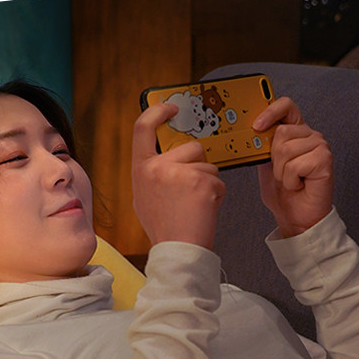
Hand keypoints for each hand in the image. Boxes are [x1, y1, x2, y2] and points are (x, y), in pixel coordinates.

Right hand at [132, 103, 225, 249]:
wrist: (176, 250)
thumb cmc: (164, 228)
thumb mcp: (145, 197)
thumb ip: (153, 173)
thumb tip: (166, 156)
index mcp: (141, 169)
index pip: (143, 127)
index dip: (157, 111)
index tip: (171, 107)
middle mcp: (157, 168)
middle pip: (191, 148)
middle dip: (198, 166)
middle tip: (189, 194)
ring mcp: (179, 174)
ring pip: (208, 165)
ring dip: (208, 183)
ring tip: (194, 205)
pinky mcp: (201, 183)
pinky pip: (218, 181)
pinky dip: (216, 196)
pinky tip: (203, 210)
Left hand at [254, 97, 333, 237]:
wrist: (296, 218)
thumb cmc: (284, 193)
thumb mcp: (265, 165)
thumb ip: (262, 146)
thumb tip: (250, 131)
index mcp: (296, 133)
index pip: (286, 106)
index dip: (270, 111)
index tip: (256, 126)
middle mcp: (310, 135)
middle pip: (281, 132)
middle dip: (274, 158)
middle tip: (282, 174)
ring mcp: (320, 146)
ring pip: (286, 149)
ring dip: (282, 172)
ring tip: (291, 180)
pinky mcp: (325, 159)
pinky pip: (295, 164)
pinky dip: (291, 180)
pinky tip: (299, 185)